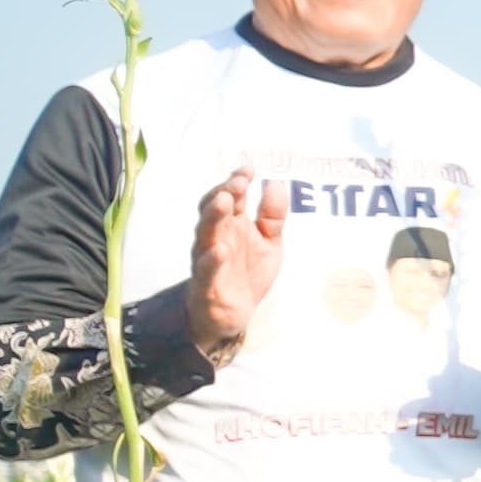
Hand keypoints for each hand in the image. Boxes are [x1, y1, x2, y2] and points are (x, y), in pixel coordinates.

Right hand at [187, 172, 285, 355]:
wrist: (234, 313)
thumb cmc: (248, 270)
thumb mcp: (270, 241)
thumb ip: (272, 214)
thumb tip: (275, 182)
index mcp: (230, 224)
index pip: (228, 196)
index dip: (236, 181)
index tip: (249, 169)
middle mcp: (216, 236)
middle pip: (213, 209)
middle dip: (224, 193)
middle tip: (238, 181)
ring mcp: (208, 259)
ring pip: (205, 234)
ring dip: (213, 217)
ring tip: (223, 201)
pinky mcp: (206, 284)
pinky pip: (205, 270)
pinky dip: (211, 260)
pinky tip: (219, 250)